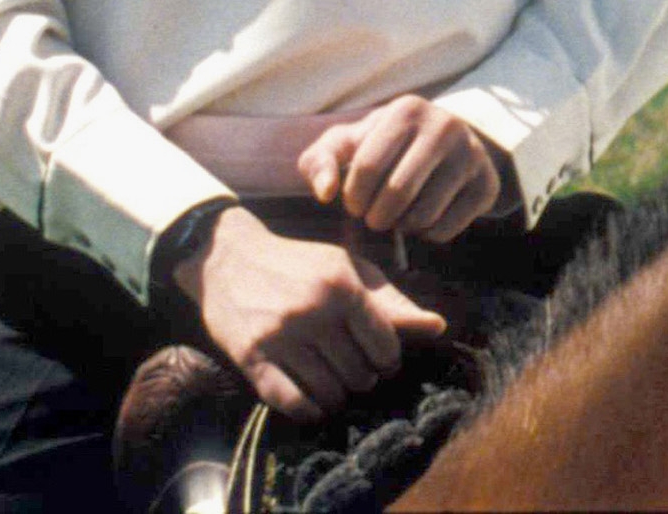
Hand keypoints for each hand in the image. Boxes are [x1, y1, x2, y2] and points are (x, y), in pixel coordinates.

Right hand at [173, 206, 447, 420]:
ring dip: (337, 396)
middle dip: (362, 377)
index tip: (378, 357)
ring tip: (332, 381)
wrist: (229, 257)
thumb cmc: (299, 264)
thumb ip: (391, 300)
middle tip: (352, 367)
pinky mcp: (252, 358)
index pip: (386, 347)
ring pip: (329, 393)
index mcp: (342, 285)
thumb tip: (438, 327)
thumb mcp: (347, 268)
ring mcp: (281, 336)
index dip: (388, 359)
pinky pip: (293, 404)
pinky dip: (309, 410)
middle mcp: (313, 310)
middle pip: (359, 375)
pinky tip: (311, 399)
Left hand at [296, 96, 506, 240]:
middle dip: (376, 217)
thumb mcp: (347, 144)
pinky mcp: (486, 184)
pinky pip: (447, 228)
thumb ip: (319, 162)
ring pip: (424, 214)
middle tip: (374, 219)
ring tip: (396, 218)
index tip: (354, 205)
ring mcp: (471, 154)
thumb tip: (326, 193)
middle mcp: (444, 126)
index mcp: (406, 110)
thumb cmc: (382, 146)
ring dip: (401, 227)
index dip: (353, 197)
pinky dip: (427, 235)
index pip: (367, 167)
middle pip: (397, 193)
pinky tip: (422, 221)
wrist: (444, 145)